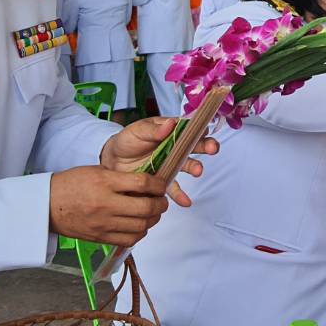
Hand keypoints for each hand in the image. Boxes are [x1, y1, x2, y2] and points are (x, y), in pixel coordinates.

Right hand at [49, 165, 172, 246]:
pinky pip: (129, 240)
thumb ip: (121, 177)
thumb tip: (147, 183)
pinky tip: (140, 225)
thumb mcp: (96, 172)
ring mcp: (103, 223)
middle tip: (162, 201)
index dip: (158, 185)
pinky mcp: (100, 237)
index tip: (162, 185)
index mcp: (104, 183)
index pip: (142, 183)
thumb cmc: (71, 184)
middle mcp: (106, 204)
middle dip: (160, 204)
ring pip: (141, 226)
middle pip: (146, 208)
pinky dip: (140, 233)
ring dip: (153, 220)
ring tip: (153, 213)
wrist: (46, 205)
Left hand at [100, 117, 218, 205]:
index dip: (199, 129)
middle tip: (212, 148)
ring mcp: (171, 164)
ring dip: (195, 167)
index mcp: (170, 131)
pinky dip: (181, 195)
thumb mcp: (138, 131)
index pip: (188, 128)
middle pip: (194, 146)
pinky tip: (186, 201)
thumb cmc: (127, 141)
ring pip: (187, 165)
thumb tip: (170, 123)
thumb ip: (154, 129)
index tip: (205, 131)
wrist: (113, 161)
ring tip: (197, 171)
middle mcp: (175, 147)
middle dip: (206, 146)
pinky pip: (174, 188)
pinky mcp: (164, 180)